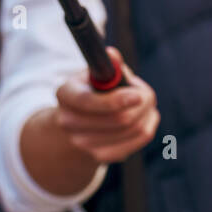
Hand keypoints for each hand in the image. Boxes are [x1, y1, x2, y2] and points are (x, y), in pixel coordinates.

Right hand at [53, 47, 159, 164]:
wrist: (80, 120)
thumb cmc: (95, 89)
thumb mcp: (97, 72)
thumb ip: (109, 65)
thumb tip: (113, 55)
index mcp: (64, 94)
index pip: (88, 102)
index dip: (116, 100)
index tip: (139, 95)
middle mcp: (67, 122)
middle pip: (118, 119)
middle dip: (141, 104)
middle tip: (146, 94)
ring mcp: (81, 143)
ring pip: (132, 129)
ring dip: (146, 113)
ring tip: (144, 104)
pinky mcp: (99, 157)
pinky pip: (137, 141)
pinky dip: (147, 127)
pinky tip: (144, 118)